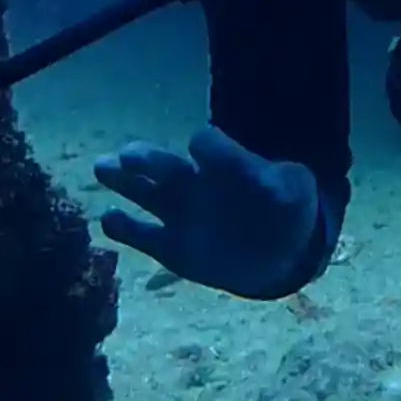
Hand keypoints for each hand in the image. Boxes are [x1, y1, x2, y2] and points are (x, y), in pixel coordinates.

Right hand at [94, 124, 322, 298]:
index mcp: (225, 166)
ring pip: (144, 193)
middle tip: (128, 155)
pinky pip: (141, 236)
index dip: (207, 149)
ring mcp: (179, 214)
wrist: (279, 253)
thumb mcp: (297, 192)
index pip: (209, 146)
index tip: (199, 148)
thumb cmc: (288, 211)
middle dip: (147, 160)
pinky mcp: (169, 247)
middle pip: (165, 166)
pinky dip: (124, 228)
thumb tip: (274, 175)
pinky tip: (108, 219)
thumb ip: (286, 182)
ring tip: (103, 167)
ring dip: (123, 180)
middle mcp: (195, 184)